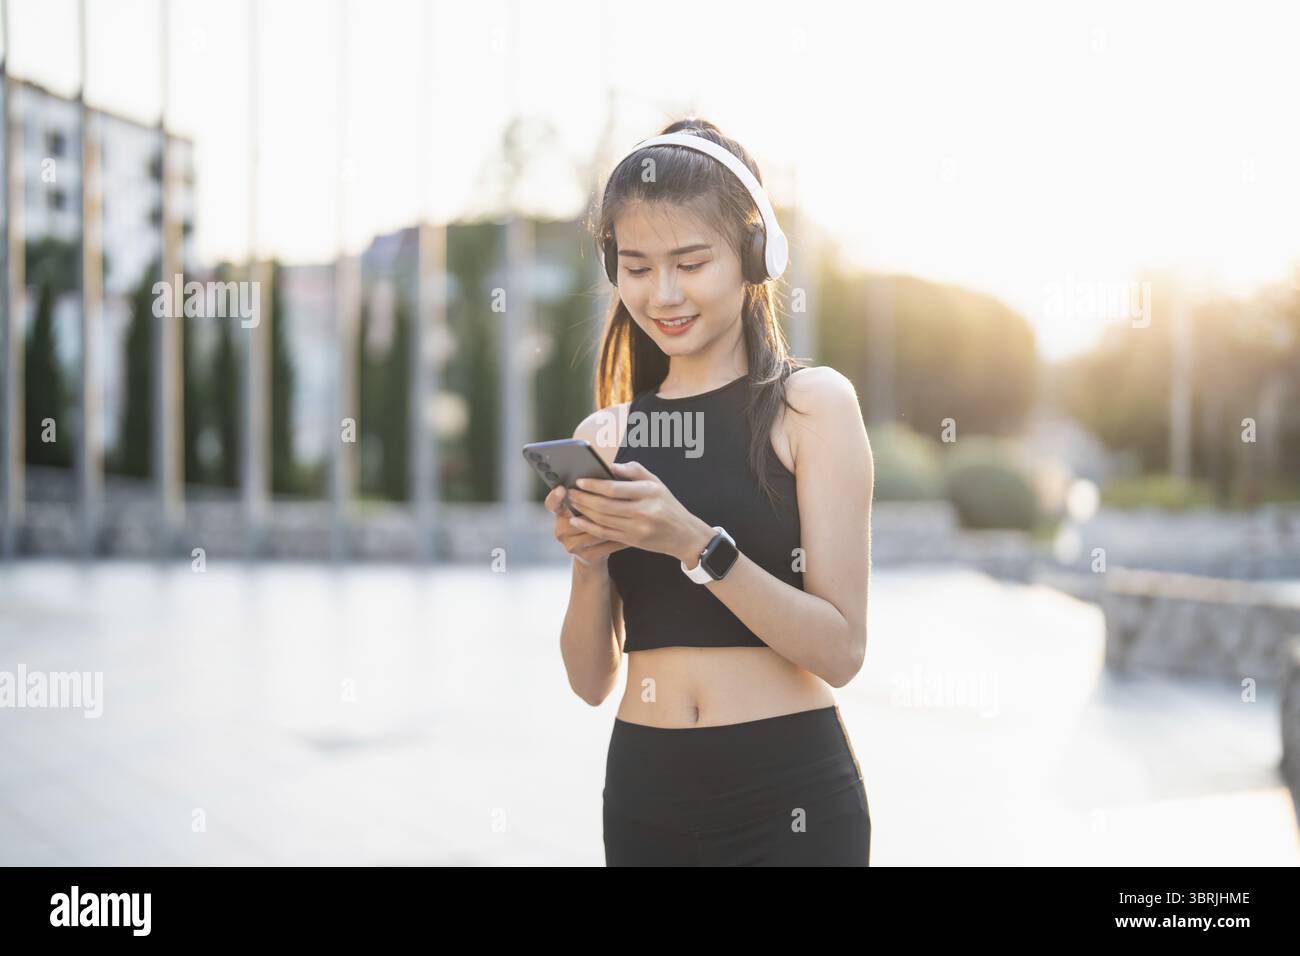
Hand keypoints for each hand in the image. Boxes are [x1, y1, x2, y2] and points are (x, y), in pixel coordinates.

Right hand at [545, 483, 628, 569]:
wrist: (594, 554)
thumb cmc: (594, 521)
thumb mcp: (588, 507)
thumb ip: (593, 490)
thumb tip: (610, 470)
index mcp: (560, 514)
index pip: (552, 504)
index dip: (554, 497)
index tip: (562, 489)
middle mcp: (561, 530)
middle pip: (580, 517)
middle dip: (598, 507)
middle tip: (615, 497)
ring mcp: (572, 545)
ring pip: (595, 530)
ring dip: (613, 523)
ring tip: (630, 514)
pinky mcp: (586, 557)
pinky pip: (606, 544)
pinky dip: (620, 537)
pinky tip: (633, 530)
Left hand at [563, 460, 715, 564]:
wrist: (684, 535)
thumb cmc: (667, 504)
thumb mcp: (656, 482)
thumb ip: (633, 471)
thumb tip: (609, 466)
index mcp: (649, 493)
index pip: (615, 488)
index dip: (594, 485)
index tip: (580, 480)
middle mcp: (644, 512)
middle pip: (605, 506)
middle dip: (583, 498)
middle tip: (569, 492)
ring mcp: (638, 529)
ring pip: (603, 520)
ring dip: (583, 511)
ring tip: (572, 502)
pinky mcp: (633, 541)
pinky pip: (606, 533)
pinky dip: (589, 526)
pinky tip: (578, 520)